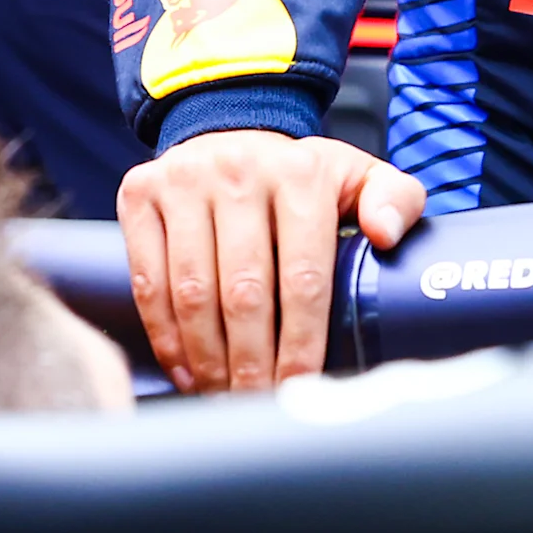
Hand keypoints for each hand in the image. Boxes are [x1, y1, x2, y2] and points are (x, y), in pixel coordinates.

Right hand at [115, 129, 423, 391]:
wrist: (229, 128)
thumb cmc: (301, 176)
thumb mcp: (357, 176)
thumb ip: (393, 201)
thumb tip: (387, 234)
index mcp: (300, 174)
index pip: (303, 275)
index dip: (302, 341)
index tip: (301, 386)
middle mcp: (237, 172)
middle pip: (243, 291)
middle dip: (252, 362)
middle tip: (258, 404)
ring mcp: (182, 180)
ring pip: (191, 292)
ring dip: (208, 358)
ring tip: (223, 395)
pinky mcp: (139, 194)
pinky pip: (148, 280)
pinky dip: (165, 335)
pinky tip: (187, 370)